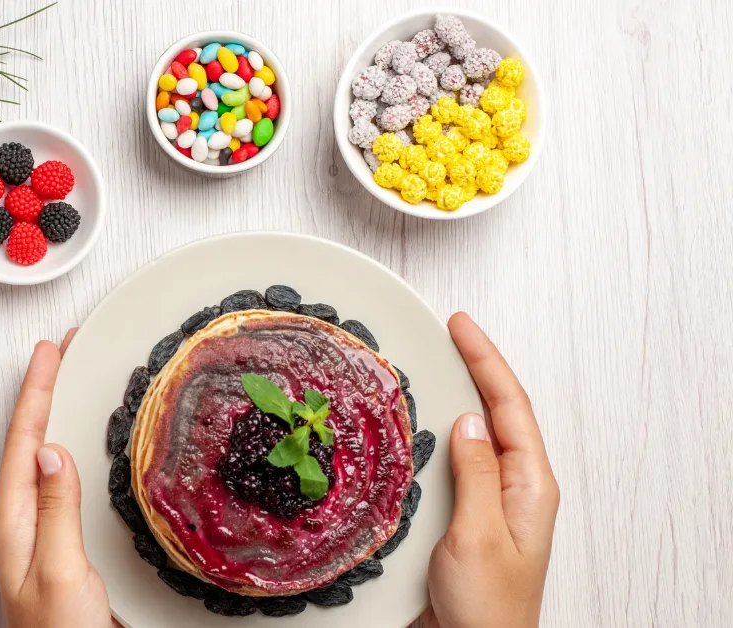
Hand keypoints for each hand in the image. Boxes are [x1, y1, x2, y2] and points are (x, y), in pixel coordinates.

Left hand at [0, 330, 114, 627]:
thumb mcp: (60, 570)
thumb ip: (56, 511)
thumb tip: (51, 451)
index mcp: (15, 522)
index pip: (23, 442)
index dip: (36, 393)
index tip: (48, 352)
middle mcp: (23, 522)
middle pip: (29, 441)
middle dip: (43, 392)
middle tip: (60, 350)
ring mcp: (39, 533)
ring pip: (43, 458)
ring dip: (55, 416)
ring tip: (67, 381)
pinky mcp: (59, 544)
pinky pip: (60, 482)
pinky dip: (69, 449)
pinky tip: (78, 444)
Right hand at [420, 313, 559, 627]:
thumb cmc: (488, 609)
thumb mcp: (480, 534)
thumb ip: (477, 474)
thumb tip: (468, 421)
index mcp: (530, 487)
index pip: (509, 406)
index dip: (486, 360)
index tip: (462, 326)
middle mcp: (515, 488)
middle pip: (497, 411)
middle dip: (476, 367)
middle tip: (450, 332)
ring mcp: (491, 502)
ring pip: (475, 434)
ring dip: (457, 397)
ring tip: (435, 365)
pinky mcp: (466, 517)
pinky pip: (456, 462)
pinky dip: (439, 434)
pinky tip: (421, 428)